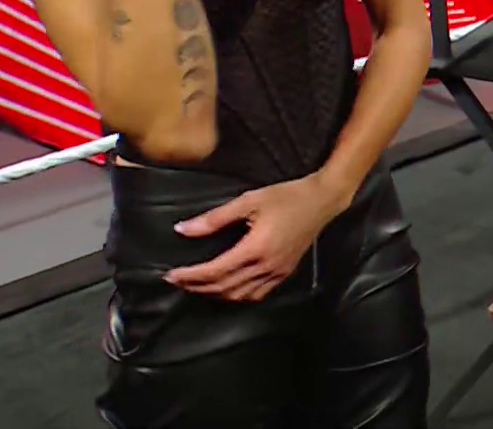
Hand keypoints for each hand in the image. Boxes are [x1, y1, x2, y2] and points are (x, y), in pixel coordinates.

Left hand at [166, 175, 344, 300]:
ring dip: (215, 293)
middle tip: (176, 281)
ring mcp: (277, 272)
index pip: (214, 271)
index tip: (170, 275)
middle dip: (196, 286)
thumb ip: (215, 218)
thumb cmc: (286, 196)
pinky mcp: (285, 272)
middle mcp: (266, 266)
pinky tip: (229, 288)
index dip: (189, 276)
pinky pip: (257, 294)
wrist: (323, 200)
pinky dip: (238, 295)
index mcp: (255, 249)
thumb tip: (182, 230)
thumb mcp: (249, 200)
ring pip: (239, 295)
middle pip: (223, 287)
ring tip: (198, 285)